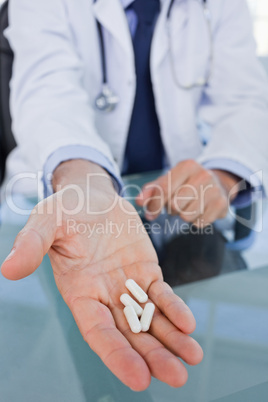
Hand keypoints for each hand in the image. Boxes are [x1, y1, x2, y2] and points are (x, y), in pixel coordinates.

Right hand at [1, 160, 202, 390]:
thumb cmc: (67, 209)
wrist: (93, 197)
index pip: (98, 332)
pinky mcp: (146, 271)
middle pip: (130, 333)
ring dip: (170, 339)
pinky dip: (175, 310)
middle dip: (152, 356)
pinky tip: (189, 325)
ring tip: (192, 357)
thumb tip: (9, 269)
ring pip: (151, 319)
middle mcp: (105, 296)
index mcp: (79, 292)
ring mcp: (128, 285)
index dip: (117, 355)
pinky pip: (162, 295)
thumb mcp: (45, 221)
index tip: (139, 379)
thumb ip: (31, 244)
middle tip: (176, 377)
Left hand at [136, 160, 240, 226]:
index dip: (154, 205)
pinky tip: (199, 211)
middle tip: (175, 204)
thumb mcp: (168, 182)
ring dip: (183, 216)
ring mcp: (215, 189)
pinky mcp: (222, 205)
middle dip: (171, 209)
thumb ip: (150, 191)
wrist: (218, 184)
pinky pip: (199, 223)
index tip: (150, 214)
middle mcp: (204, 174)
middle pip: (175, 204)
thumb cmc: (186, 184)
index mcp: (187, 166)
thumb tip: (138, 201)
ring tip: (188, 206)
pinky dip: (195, 221)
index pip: (164, 189)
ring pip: (186, 215)